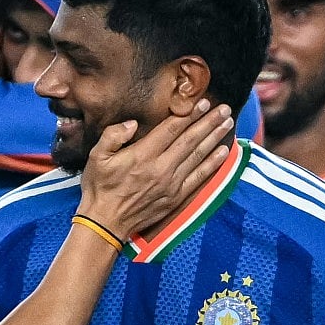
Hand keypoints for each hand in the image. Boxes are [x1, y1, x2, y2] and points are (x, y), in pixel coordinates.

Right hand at [77, 99, 233, 238]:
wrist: (106, 222)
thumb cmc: (100, 187)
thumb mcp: (96, 157)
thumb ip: (113, 135)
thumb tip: (132, 123)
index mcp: (142, 155)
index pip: (171, 129)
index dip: (189, 114)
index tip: (203, 102)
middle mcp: (161, 168)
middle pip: (190, 139)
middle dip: (208, 121)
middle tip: (224, 108)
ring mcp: (171, 183)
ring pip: (198, 155)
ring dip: (214, 137)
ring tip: (227, 122)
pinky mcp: (176, 197)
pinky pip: (199, 177)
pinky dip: (213, 164)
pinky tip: (224, 152)